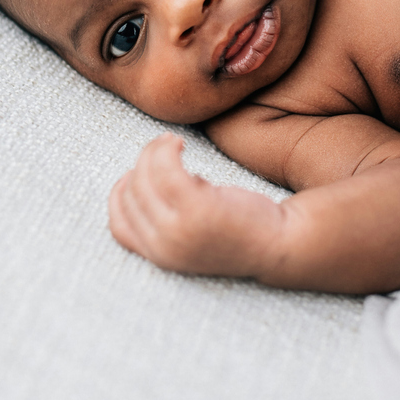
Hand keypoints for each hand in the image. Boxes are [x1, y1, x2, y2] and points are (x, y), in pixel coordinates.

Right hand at [108, 133, 285, 277]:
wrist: (282, 244)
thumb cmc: (239, 232)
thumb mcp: (193, 233)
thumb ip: (166, 219)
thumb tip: (141, 179)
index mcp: (160, 258)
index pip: (117, 226)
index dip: (123, 195)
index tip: (139, 174)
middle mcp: (164, 249)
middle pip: (130, 195)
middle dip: (141, 165)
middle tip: (162, 149)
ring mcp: (179, 231)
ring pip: (144, 178)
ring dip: (152, 151)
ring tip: (171, 142)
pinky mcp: (198, 210)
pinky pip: (165, 168)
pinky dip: (166, 149)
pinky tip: (180, 142)